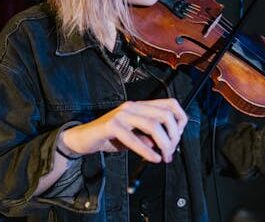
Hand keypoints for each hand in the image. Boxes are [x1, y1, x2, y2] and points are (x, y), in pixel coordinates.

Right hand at [60, 98, 187, 162]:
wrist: (84, 137)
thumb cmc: (110, 137)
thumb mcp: (134, 136)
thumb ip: (149, 136)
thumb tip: (165, 144)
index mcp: (140, 106)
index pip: (170, 104)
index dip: (180, 120)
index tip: (178, 137)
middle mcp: (132, 106)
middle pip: (164, 115)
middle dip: (173, 136)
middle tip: (170, 152)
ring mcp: (122, 114)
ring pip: (153, 125)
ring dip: (163, 144)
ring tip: (163, 156)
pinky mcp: (111, 125)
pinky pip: (134, 138)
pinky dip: (147, 151)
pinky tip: (153, 158)